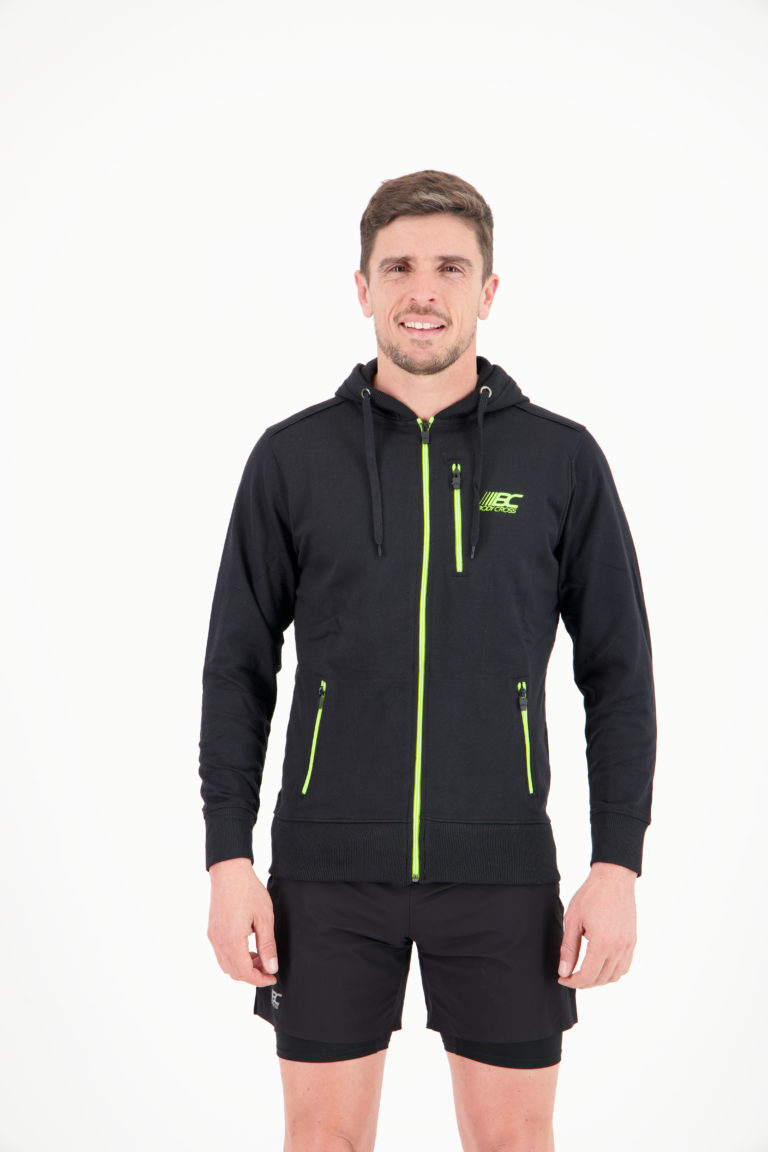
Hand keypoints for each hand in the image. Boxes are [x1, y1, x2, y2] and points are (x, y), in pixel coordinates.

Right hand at [207, 858, 278, 986]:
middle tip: (269, 967)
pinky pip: (221, 954)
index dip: (260, 979)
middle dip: (252, 974)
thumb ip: (267, 945)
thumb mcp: (264, 918)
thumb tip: (271, 968)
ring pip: (226, 965)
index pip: (245, 972)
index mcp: (232, 940)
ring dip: (243, 967)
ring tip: (260, 956)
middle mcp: (219, 941)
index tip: (272, 977)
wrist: (229, 871)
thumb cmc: (248, 890)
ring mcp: (213, 937)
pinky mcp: (212, 931)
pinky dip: (235, 958)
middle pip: (234, 972)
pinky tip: (248, 947)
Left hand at [557, 862, 637, 987]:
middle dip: (583, 982)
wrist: (614, 878)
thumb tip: (564, 971)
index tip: (561, 978)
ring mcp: (628, 945)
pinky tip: (600, 965)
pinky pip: (624, 966)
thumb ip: (568, 948)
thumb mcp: (573, 920)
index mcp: (602, 944)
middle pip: (601, 979)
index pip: (587, 976)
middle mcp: (619, 948)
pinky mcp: (632, 940)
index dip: (573, 982)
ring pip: (615, 976)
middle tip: (569, 975)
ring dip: (598, 979)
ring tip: (583, 972)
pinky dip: (612, 972)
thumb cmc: (591, 895)